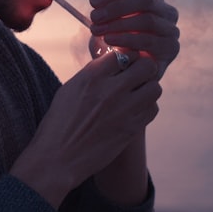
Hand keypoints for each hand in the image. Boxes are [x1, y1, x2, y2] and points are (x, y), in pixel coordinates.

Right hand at [10, 50, 160, 206]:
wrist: (57, 158)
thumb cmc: (59, 123)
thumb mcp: (70, 90)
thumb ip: (93, 74)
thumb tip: (112, 62)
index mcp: (91, 77)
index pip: (124, 52)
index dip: (127, 56)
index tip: (125, 63)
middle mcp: (110, 90)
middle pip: (146, 66)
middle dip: (144, 68)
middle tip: (137, 75)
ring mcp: (123, 110)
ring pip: (155, 88)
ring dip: (148, 88)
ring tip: (137, 94)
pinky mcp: (131, 129)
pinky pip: (153, 109)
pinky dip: (147, 107)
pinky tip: (135, 110)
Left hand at [89, 0, 179, 78]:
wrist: (121, 69)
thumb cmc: (117, 37)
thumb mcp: (115, 13)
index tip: (92, 2)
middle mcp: (167, 11)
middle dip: (115, 7)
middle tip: (93, 17)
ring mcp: (172, 30)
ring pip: (147, 20)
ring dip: (119, 25)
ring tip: (98, 30)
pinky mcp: (171, 49)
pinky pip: (150, 41)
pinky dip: (128, 40)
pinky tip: (110, 41)